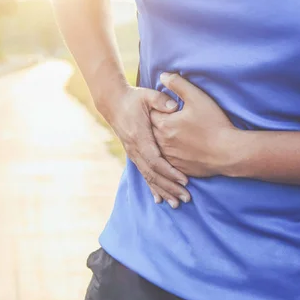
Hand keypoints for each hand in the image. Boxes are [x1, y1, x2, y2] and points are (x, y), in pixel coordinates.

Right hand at [101, 86, 190, 207]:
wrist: (113, 103)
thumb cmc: (133, 98)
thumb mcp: (147, 95)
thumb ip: (161, 101)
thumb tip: (174, 108)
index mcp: (140, 136)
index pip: (155, 159)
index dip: (170, 171)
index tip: (184, 180)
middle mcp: (135, 149)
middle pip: (153, 174)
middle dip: (170, 187)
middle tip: (186, 197)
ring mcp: (133, 154)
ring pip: (148, 177)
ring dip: (163, 191)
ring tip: (176, 203)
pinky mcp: (134, 155)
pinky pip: (144, 174)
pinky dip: (152, 187)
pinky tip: (159, 199)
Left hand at [151, 73, 237, 177]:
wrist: (228, 153)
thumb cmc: (214, 124)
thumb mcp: (197, 98)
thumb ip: (178, 84)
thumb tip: (163, 75)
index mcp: (164, 124)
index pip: (150, 113)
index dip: (156, 108)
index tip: (161, 106)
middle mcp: (162, 142)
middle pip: (151, 130)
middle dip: (156, 123)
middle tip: (165, 119)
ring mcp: (169, 157)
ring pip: (157, 146)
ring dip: (160, 139)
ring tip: (171, 133)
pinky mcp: (178, 168)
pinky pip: (167, 160)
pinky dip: (169, 153)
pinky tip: (178, 148)